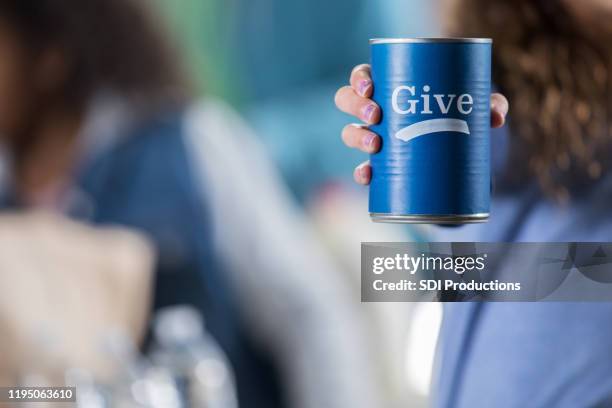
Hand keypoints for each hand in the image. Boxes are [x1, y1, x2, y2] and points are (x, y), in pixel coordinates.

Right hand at [334, 64, 508, 184]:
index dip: (359, 79)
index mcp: (389, 86)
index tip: (371, 87)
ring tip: (375, 145)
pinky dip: (361, 173)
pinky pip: (362, 169)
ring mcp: (374, 138)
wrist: (456, 157)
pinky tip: (368, 176)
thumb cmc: (457, 117)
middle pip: (348, 101)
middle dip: (356, 107)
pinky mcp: (380, 166)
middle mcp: (375, 111)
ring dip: (356, 138)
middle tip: (376, 116)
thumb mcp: (474, 107)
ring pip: (350, 133)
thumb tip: (494, 117)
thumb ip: (488, 104)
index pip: (362, 76)